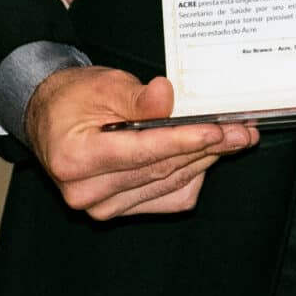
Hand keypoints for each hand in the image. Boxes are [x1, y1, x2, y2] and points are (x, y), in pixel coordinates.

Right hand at [24, 67, 255, 219]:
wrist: (53, 118)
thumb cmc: (76, 99)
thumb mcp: (105, 86)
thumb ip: (138, 98)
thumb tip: (166, 96)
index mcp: (75, 159)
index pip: (140, 152)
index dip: (182, 141)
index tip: (217, 131)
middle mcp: (86, 191)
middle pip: (160, 169)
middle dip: (206, 148)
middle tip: (242, 130)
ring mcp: (103, 207)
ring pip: (169, 184)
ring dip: (205, 160)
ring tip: (235, 138)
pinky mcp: (121, 210)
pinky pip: (169, 198)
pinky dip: (190, 175)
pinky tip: (206, 154)